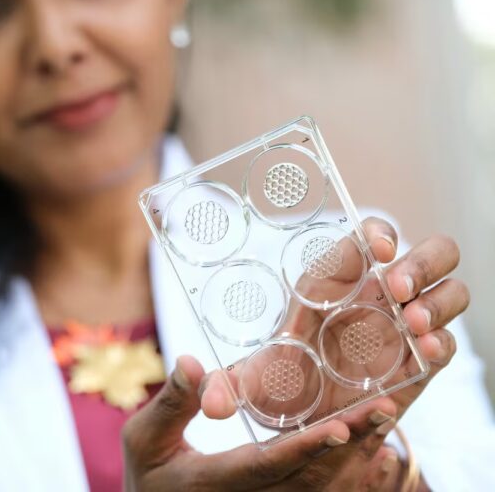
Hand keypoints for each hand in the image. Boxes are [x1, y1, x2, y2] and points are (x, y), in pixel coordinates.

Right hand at [123, 355, 396, 490]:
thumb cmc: (151, 478)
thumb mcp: (146, 439)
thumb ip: (172, 402)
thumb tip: (192, 362)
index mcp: (219, 484)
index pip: (269, 465)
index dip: (306, 448)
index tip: (342, 426)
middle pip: (311, 482)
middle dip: (352, 446)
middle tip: (384, 410)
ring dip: (359, 461)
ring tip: (385, 422)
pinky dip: (357, 482)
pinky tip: (379, 455)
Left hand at [198, 219, 467, 489]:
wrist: (309, 423)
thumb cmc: (283, 384)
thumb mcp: (255, 382)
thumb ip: (231, 387)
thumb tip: (211, 402)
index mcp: (336, 282)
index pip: (367, 238)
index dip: (378, 233)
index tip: (380, 247)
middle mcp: (376, 297)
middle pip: (424, 254)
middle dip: (420, 264)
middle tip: (397, 289)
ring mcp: (403, 327)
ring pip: (447, 291)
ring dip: (438, 301)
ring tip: (412, 324)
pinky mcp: (420, 362)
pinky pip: (447, 342)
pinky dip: (443, 343)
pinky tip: (426, 352)